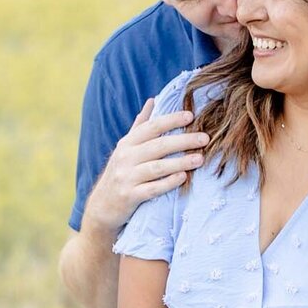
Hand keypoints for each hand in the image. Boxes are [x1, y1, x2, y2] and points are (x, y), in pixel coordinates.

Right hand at [85, 98, 209, 233]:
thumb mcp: (126, 148)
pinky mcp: (130, 196)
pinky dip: (168, 183)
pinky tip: (183, 178)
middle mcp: (125, 158)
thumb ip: (140, 126)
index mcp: (127, 143)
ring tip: (199, 159)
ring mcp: (126, 177)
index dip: (171, 120)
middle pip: (158, 146)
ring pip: (157, 167)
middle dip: (183, 140)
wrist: (102, 206)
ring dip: (180, 162)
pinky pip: (152, 189)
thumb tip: (153, 100)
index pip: (151, 127)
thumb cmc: (121, 173)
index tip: (191, 116)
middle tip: (205, 138)